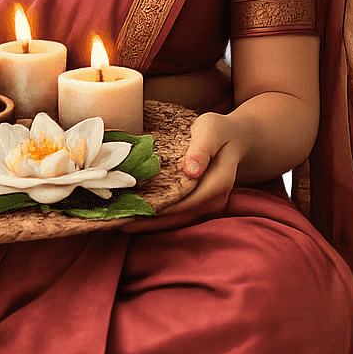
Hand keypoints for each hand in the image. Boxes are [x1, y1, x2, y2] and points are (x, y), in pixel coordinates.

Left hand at [121, 111, 247, 232]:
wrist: (235, 140)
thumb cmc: (218, 131)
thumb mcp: (211, 129)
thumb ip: (202, 148)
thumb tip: (191, 171)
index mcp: (218, 183)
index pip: (186, 203)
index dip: (159, 209)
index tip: (132, 211)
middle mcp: (215, 202)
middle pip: (178, 218)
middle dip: (147, 221)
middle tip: (117, 220)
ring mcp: (208, 208)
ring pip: (176, 222)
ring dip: (149, 223)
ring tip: (120, 221)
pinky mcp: (199, 208)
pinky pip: (177, 217)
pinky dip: (156, 219)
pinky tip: (135, 216)